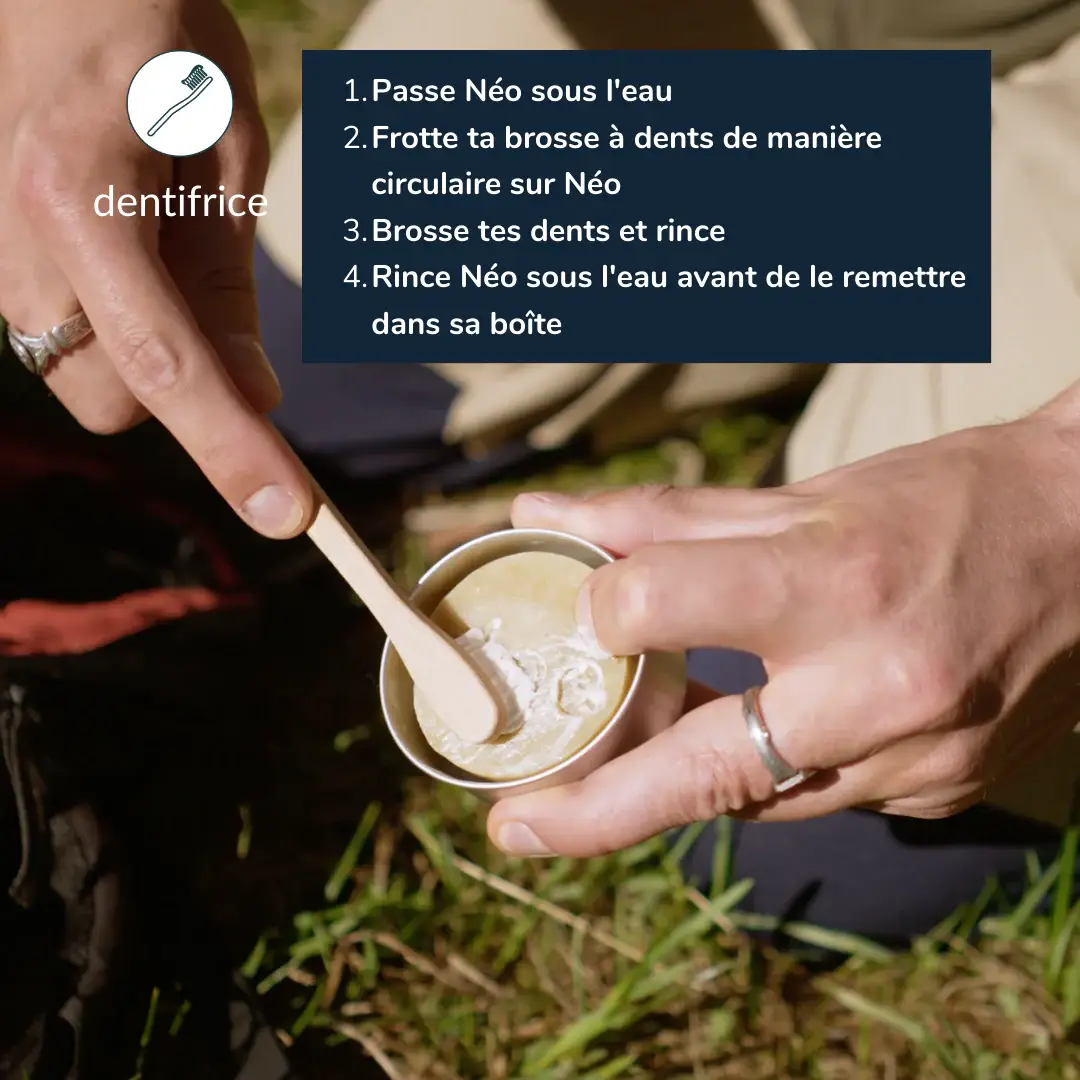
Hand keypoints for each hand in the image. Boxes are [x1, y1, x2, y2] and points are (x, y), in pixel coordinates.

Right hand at [0, 0, 311, 536]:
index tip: (292, 516)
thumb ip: (225, 283)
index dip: (234, 452)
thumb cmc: (158, 37)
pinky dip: (111, 332)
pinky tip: (130, 258)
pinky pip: (57, 338)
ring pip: (78, 377)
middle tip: (231, 336)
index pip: (167, 368)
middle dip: (179, 396)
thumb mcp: (224, 149)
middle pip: (110, 401)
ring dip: (143, 360)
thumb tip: (253, 397)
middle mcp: (14, 238)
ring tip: (167, 259)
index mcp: (78, 197)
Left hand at [487, 389, 1079, 857]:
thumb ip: (668, 521)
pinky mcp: (943, 794)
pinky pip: (822, 796)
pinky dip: (773, 770)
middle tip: (512, 831)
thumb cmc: (951, 498)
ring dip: (682, 783)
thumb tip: (547, 517)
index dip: (603, 609)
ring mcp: (920, 760)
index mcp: (837, 582)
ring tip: (614, 769)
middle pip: (701, 773)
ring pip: (758, 796)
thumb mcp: (807, 496)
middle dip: (592, 814)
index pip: (662, 606)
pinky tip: (757, 732)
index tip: (588, 613)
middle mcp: (881, 688)